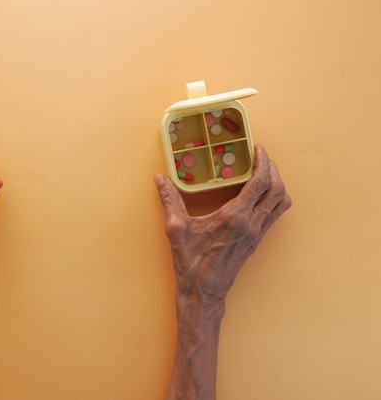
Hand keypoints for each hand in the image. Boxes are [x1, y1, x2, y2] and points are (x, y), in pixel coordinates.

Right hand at [155, 145, 290, 302]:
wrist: (203, 292)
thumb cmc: (191, 263)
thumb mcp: (176, 229)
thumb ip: (170, 200)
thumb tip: (160, 179)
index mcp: (235, 217)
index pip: (260, 183)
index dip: (263, 163)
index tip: (258, 149)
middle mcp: (251, 224)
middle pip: (277, 189)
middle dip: (273, 169)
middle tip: (262, 157)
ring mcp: (256, 233)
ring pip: (281, 203)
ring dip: (277, 184)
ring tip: (265, 173)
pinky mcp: (256, 241)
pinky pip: (274, 214)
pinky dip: (273, 199)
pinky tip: (260, 195)